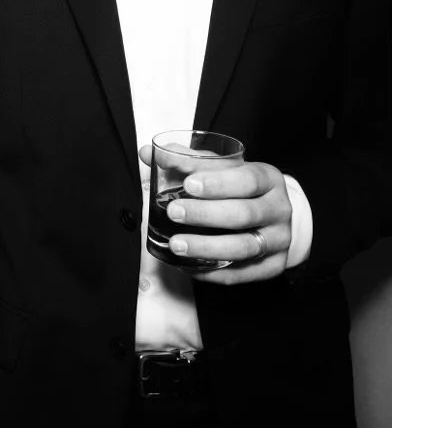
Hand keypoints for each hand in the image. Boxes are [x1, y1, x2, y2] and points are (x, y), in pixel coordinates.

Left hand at [163, 158, 293, 281]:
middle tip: (174, 213)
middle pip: (244, 214)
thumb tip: (149, 153)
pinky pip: (240, 274)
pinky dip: (212, 272)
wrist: (274, 219)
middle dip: (206, 215)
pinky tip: (188, 266)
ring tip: (176, 244)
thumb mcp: (223, 171)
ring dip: (206, 247)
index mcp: (269, 179)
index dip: (218, 184)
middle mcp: (279, 209)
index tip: (188, 185)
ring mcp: (278, 241)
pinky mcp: (272, 267)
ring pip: (243, 248)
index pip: (247, 180)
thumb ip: (188, 162)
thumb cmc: (243, 192)